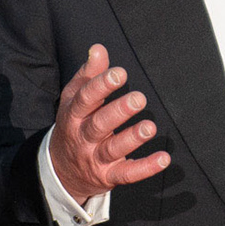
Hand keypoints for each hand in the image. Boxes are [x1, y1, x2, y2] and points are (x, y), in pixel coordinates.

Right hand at [48, 44, 170, 201]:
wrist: (61, 170)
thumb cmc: (74, 125)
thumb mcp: (73, 100)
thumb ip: (88, 75)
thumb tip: (98, 49)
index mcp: (73, 114)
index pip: (85, 99)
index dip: (101, 85)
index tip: (119, 73)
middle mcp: (83, 137)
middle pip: (99, 124)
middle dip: (119, 111)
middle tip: (139, 99)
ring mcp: (95, 158)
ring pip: (113, 149)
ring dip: (132, 138)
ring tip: (150, 127)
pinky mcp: (108, 176)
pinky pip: (127, 174)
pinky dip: (146, 168)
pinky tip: (163, 158)